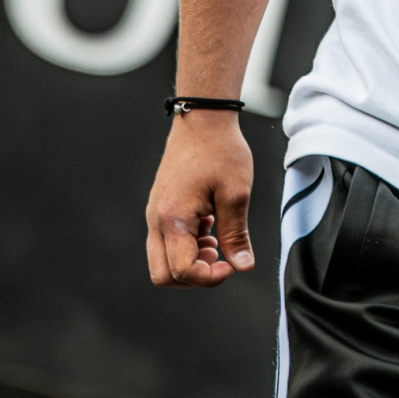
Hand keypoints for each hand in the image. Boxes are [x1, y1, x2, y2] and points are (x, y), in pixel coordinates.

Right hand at [145, 112, 255, 287]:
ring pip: (163, 260)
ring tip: (217, 237)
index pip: (182, 271)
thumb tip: (242, 267)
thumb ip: (236, 234)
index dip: (209, 278)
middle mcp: (157, 220)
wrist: (202, 119)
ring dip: (190, 260)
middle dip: (193, 276)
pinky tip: (210, 225)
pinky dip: (187, 245)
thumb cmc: (220, 151)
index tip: (231, 264)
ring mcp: (155, 214)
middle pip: (163, 274)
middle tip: (220, 257)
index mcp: (173, 219)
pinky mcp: (161, 207)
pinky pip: (167, 241)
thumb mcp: (236, 193)